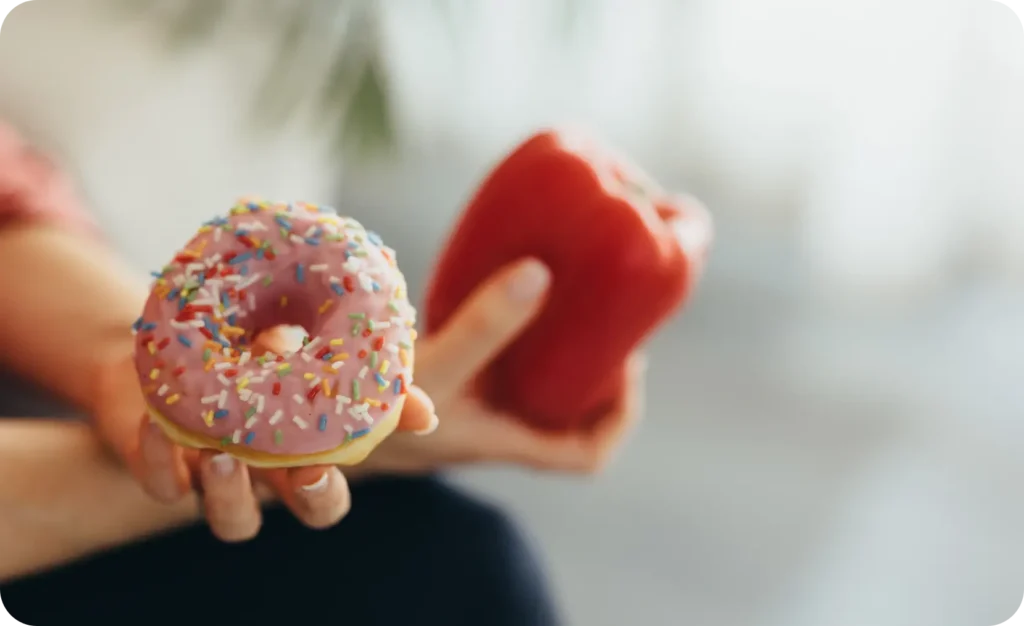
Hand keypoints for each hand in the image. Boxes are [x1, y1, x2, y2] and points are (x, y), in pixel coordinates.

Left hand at [91, 333, 436, 542]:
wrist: (176, 338)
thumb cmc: (255, 353)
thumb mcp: (312, 362)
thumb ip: (367, 386)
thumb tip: (427, 415)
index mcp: (296, 458)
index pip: (323, 499)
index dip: (328, 493)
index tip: (329, 464)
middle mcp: (258, 476)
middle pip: (292, 514)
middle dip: (303, 501)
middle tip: (307, 471)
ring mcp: (207, 476)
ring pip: (227, 517)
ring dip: (228, 495)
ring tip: (224, 457)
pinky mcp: (157, 463)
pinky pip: (160, 481)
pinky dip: (158, 459)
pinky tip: (160, 426)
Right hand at [362, 259, 646, 474]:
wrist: (299, 430)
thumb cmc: (365, 423)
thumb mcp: (432, 373)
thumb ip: (485, 327)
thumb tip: (542, 273)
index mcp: (502, 441)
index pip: (584, 455)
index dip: (618, 417)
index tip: (627, 365)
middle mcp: (492, 427)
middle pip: (567, 413)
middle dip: (594, 368)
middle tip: (605, 313)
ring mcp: (467, 405)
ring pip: (531, 384)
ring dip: (553, 346)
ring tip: (569, 293)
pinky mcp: (442, 379)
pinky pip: (495, 359)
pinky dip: (510, 328)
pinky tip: (506, 286)